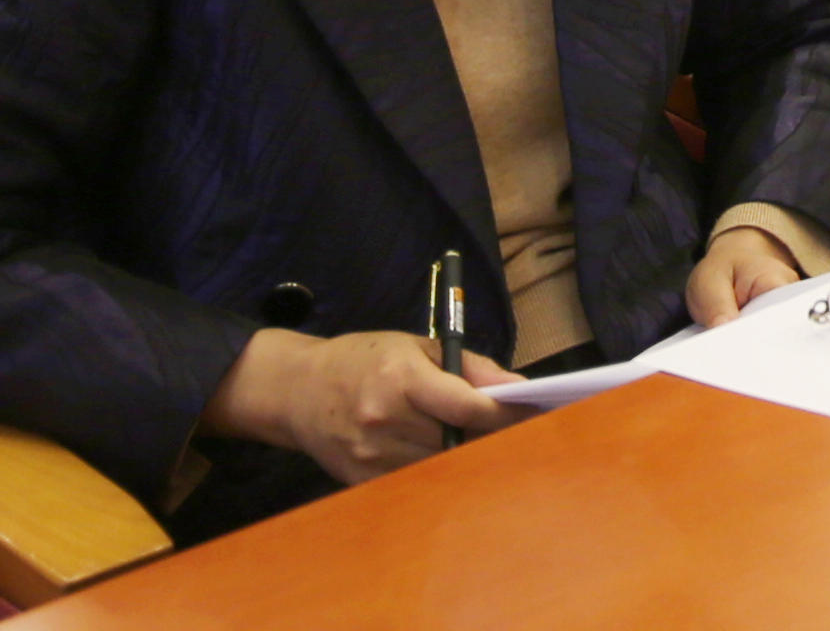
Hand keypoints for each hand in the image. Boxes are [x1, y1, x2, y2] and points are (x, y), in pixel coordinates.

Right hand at [206, 325, 504, 483]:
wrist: (297, 391)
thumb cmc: (361, 360)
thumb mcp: (414, 345)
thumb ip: (469, 367)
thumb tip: (516, 387)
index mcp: (400, 378)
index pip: (465, 405)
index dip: (504, 412)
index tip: (532, 411)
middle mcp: (384, 419)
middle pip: (457, 439)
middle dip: (489, 435)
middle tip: (517, 430)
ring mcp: (371, 455)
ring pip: (441, 466)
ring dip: (465, 456)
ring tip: (481, 443)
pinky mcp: (362, 481)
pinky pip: (415, 483)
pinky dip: (436, 472)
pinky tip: (444, 458)